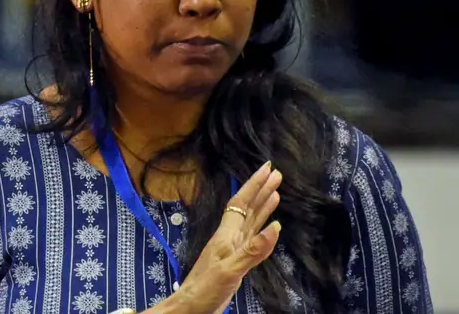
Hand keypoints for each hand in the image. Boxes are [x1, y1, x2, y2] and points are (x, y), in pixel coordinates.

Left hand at [152, 162, 283, 313]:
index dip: (254, 185)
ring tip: (276, 191)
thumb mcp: (230, 269)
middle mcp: (230, 237)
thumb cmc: (206, 288)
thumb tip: (276, 227)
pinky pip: (252, 237)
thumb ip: (253, 250)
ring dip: (262, 205)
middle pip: (247, 208)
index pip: (242, 203)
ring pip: (250, 221)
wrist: (191, 306)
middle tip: (276, 173)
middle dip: (261, 190)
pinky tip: (271, 226)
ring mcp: (232, 248)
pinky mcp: (236, 260)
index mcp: (226, 235)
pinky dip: (263, 228)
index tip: (268, 169)